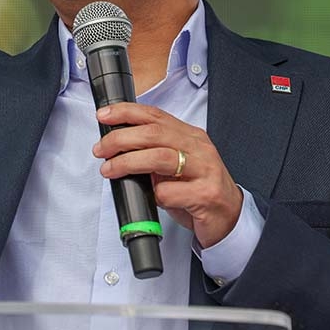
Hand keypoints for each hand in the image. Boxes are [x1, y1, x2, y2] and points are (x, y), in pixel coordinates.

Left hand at [93, 102, 242, 247]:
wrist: (229, 217)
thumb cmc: (197, 189)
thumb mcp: (176, 164)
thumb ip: (153, 151)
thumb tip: (115, 145)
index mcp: (190, 136)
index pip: (155, 115)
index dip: (126, 112)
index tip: (103, 116)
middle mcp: (199, 148)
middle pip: (153, 134)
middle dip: (120, 139)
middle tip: (100, 150)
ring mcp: (205, 170)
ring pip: (160, 158)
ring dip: (128, 163)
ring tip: (109, 170)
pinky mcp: (206, 194)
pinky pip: (170, 192)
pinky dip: (154, 194)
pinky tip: (153, 198)